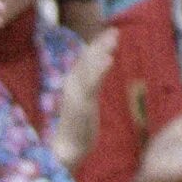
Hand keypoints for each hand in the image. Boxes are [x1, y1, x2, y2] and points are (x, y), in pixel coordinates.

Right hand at [49, 30, 116, 171]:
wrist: (66, 150)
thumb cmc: (77, 129)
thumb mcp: (85, 103)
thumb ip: (90, 88)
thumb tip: (98, 76)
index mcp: (73, 84)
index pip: (85, 60)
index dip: (97, 45)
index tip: (109, 34)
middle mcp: (72, 85)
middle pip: (86, 59)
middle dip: (100, 44)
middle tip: (114, 31)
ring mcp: (76, 93)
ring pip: (88, 67)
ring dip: (101, 51)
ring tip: (113, 38)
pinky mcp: (81, 103)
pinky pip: (91, 83)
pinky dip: (99, 70)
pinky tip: (109, 59)